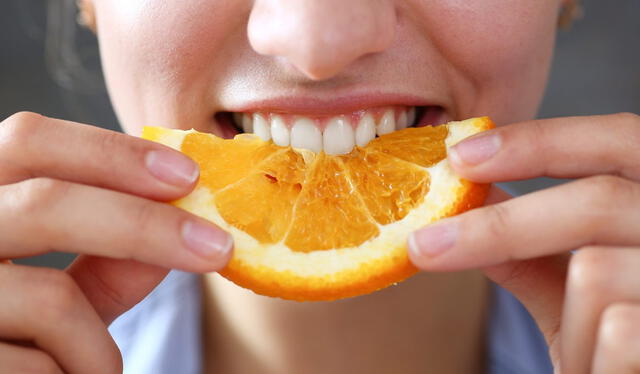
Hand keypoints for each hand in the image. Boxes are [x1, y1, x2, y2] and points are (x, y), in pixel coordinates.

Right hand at [0, 112, 231, 373]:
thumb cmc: (19, 342)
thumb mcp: (63, 297)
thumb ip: (111, 259)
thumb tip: (185, 219)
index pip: (27, 141)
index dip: (111, 152)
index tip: (188, 175)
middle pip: (46, 202)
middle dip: (147, 225)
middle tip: (217, 247)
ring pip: (51, 298)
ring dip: (99, 344)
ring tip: (102, 370)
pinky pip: (38, 367)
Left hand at [408, 113, 639, 372]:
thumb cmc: (618, 340)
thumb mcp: (572, 287)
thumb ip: (528, 242)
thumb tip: (465, 195)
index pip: (618, 137)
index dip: (539, 140)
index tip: (457, 156)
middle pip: (598, 200)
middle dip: (500, 227)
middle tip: (422, 244)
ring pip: (594, 272)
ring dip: (568, 320)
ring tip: (587, 348)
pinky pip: (613, 329)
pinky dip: (586, 354)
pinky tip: (606, 368)